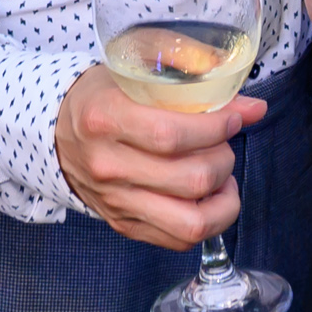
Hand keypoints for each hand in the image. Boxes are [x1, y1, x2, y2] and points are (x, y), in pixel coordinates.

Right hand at [52, 67, 257, 249]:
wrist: (56, 132)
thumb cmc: (103, 96)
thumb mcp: (139, 71)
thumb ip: (197, 80)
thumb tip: (255, 108)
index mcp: (105, 118)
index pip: (171, 134)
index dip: (215, 129)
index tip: (232, 119)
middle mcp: (108, 166)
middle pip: (190, 179)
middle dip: (224, 159)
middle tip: (223, 144)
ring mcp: (115, 201)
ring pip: (191, 222)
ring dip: (223, 199)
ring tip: (221, 177)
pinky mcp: (124, 224)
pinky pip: (179, 240)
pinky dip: (207, 221)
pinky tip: (207, 197)